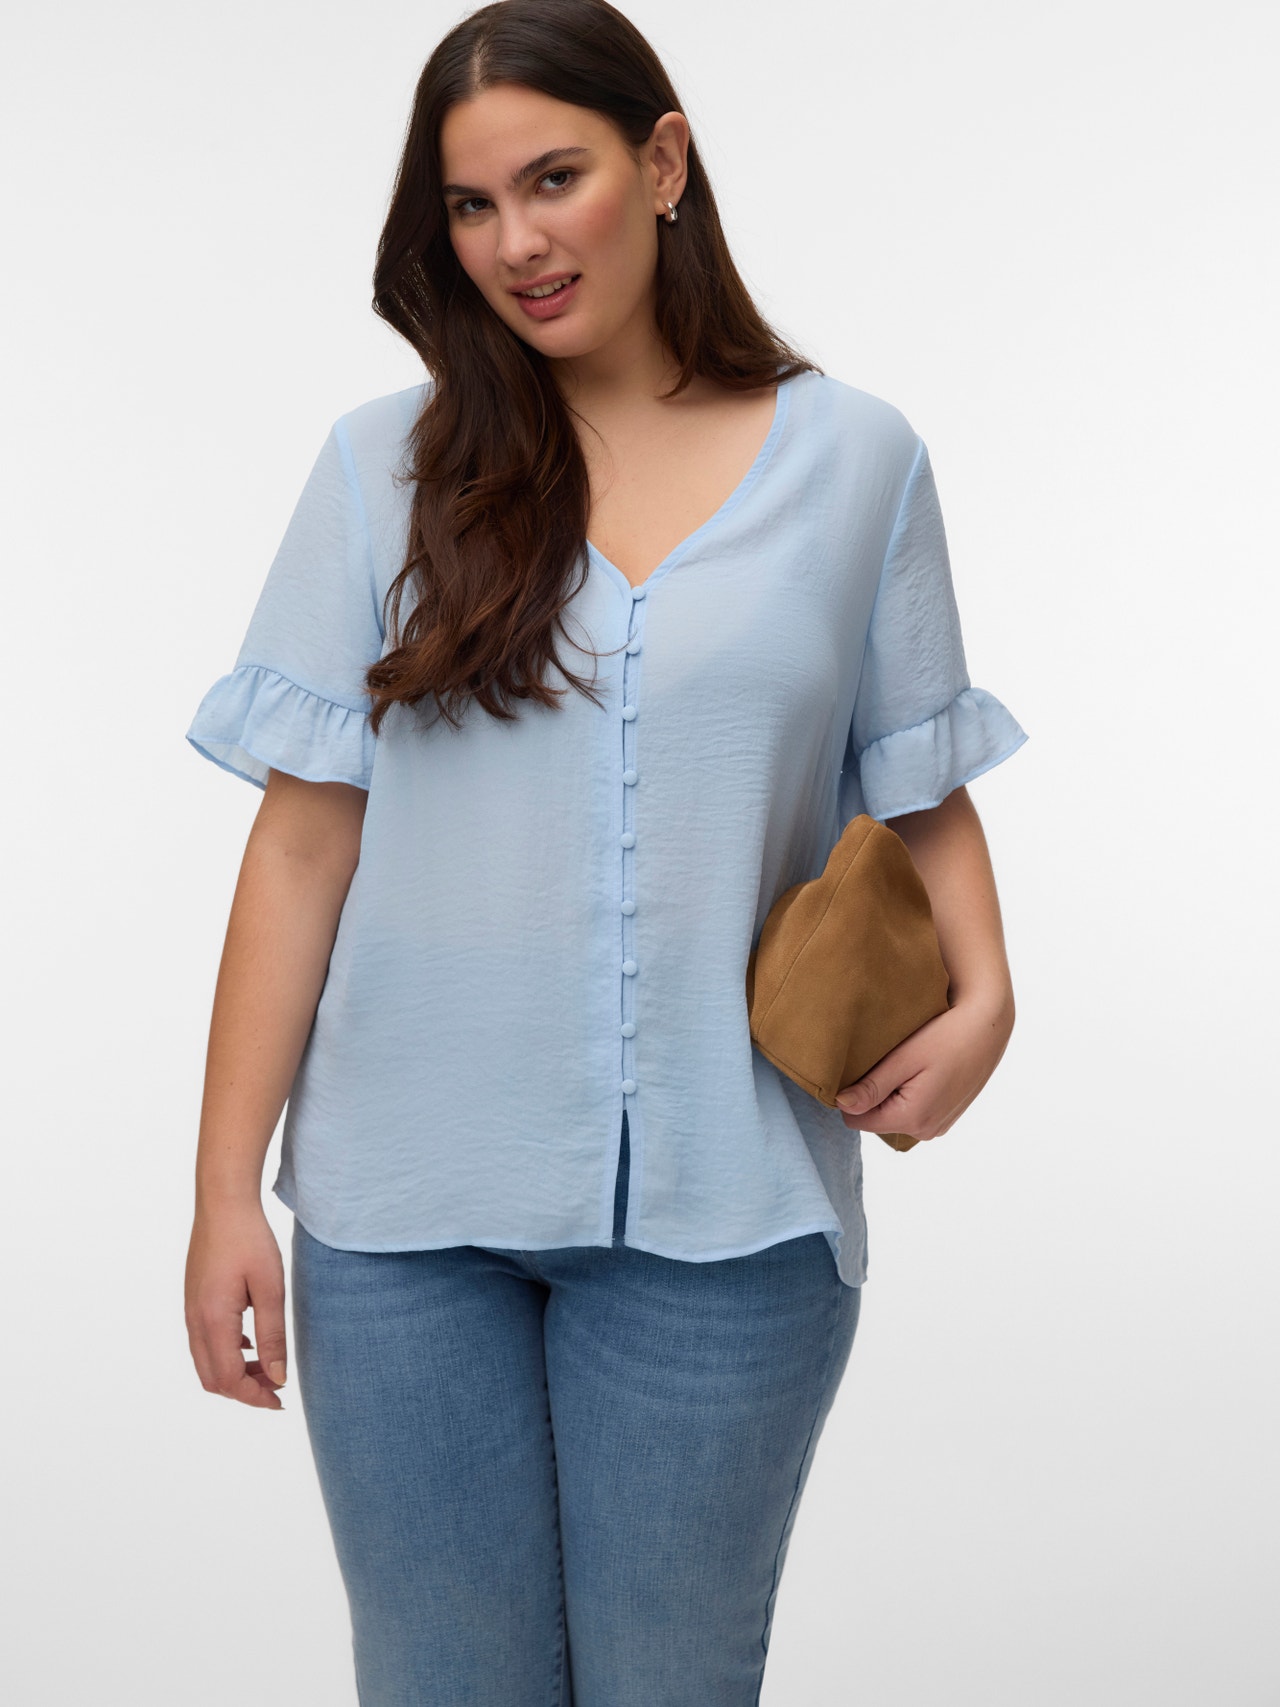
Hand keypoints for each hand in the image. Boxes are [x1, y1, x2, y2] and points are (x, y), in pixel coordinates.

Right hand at [185, 1200, 288, 1410]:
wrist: (223, 1204)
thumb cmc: (250, 1240)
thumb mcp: (270, 1288)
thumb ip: (272, 1335)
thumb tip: (277, 1378)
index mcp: (213, 1320)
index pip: (228, 1379)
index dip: (254, 1397)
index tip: (281, 1400)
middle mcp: (195, 1321)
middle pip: (213, 1379)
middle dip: (243, 1391)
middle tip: (276, 1388)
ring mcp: (190, 1311)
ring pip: (206, 1363)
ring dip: (234, 1374)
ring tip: (267, 1368)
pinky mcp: (194, 1301)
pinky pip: (204, 1343)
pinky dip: (226, 1355)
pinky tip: (251, 1344)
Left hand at [834, 994, 1014, 1141]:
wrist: (988, 1025)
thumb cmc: (946, 1035)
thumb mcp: (903, 1058)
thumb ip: (872, 1086)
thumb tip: (841, 1105)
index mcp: (912, 1119)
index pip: (857, 1120)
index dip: (851, 1094)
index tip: (862, 1067)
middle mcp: (926, 1131)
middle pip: (875, 1119)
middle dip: (873, 1093)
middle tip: (888, 1061)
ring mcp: (939, 1126)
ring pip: (894, 1115)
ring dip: (891, 1093)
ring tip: (907, 1064)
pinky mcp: (946, 1117)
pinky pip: (913, 1112)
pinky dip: (909, 1094)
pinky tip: (921, 1070)